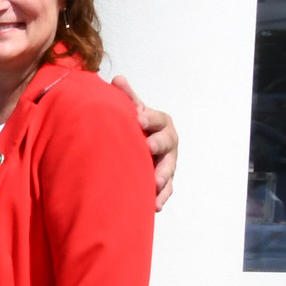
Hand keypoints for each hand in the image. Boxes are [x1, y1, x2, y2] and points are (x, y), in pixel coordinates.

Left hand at [111, 74, 177, 211]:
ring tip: (154, 182)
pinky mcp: (164, 182)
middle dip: (158, 144)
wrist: (140, 146)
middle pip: (166, 143)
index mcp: (160, 124)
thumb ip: (126, 98)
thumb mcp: (131, 112)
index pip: (158, 119)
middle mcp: (168, 143)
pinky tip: (154, 206)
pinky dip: (160, 198)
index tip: (138, 118)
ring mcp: (167, 163)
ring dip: (162, 175)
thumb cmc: (135, 127)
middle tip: (148, 147)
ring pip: (168, 169)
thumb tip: (117, 79)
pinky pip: (165, 191)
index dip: (149, 118)